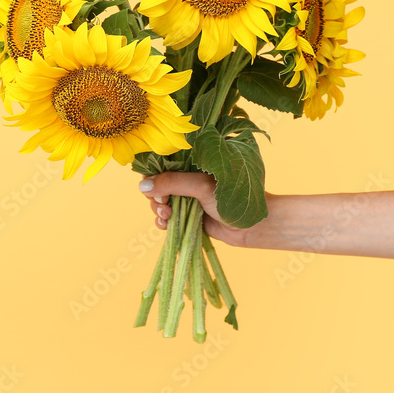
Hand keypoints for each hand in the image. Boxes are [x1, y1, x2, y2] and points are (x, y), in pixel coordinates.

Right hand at [138, 171, 260, 247]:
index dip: (152, 176)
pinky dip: (162, 221)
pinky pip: (166, 218)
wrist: (251, 226)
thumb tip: (142, 186)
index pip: (161, 165)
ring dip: (158, 210)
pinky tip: (166, 225)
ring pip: (159, 202)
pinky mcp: (187, 216)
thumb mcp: (200, 186)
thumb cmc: (232, 198)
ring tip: (167, 216)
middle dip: (155, 197)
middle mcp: (186, 180)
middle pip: (156, 186)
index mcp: (190, 165)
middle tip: (164, 205)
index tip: (153, 188)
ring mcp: (186, 199)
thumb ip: (171, 183)